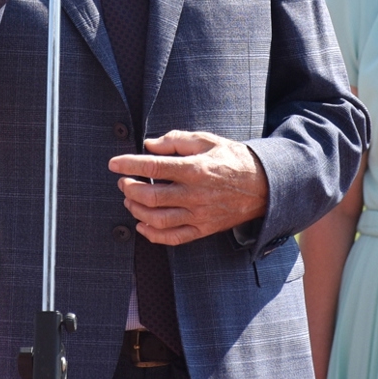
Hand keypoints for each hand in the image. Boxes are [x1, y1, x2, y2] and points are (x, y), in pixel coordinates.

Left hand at [108, 131, 269, 244]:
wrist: (263, 185)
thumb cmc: (232, 159)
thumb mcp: (207, 140)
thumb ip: (176, 140)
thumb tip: (149, 145)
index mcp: (195, 169)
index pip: (154, 168)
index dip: (129, 165)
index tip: (114, 163)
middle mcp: (195, 195)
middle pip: (151, 197)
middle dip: (130, 189)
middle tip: (123, 182)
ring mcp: (200, 215)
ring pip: (158, 219)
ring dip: (137, 210)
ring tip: (129, 200)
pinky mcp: (204, 229)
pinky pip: (173, 238)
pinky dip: (152, 234)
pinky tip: (141, 225)